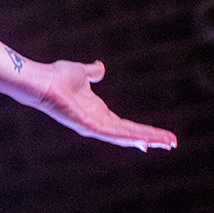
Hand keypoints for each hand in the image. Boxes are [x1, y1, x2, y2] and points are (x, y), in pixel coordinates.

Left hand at [33, 60, 176, 150]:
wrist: (41, 79)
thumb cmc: (56, 77)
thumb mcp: (81, 73)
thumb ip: (92, 72)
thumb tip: (100, 67)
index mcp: (98, 112)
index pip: (126, 125)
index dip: (144, 130)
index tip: (161, 136)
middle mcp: (97, 122)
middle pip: (130, 133)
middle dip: (152, 138)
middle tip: (173, 144)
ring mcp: (92, 125)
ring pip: (125, 136)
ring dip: (146, 139)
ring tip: (167, 144)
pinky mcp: (86, 124)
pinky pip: (111, 133)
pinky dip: (128, 137)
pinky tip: (143, 141)